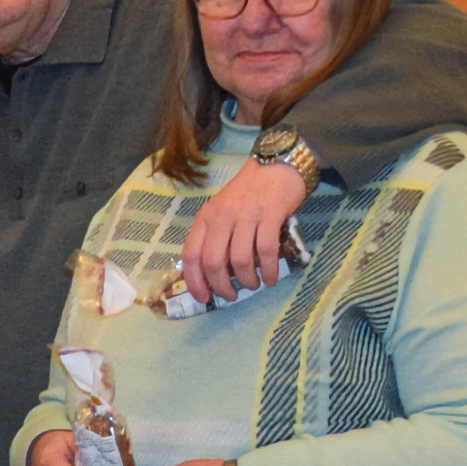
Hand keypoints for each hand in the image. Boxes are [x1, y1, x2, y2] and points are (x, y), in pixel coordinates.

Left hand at [178, 158, 305, 305]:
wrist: (275, 166)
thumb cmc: (247, 193)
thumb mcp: (221, 211)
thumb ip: (214, 236)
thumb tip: (213, 274)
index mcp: (205, 218)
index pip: (191, 255)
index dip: (195, 281)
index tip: (204, 298)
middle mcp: (221, 218)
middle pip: (213, 262)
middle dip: (222, 287)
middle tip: (232, 295)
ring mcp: (245, 216)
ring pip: (240, 260)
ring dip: (247, 281)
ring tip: (254, 285)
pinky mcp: (270, 216)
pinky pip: (266, 251)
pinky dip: (268, 270)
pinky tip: (271, 278)